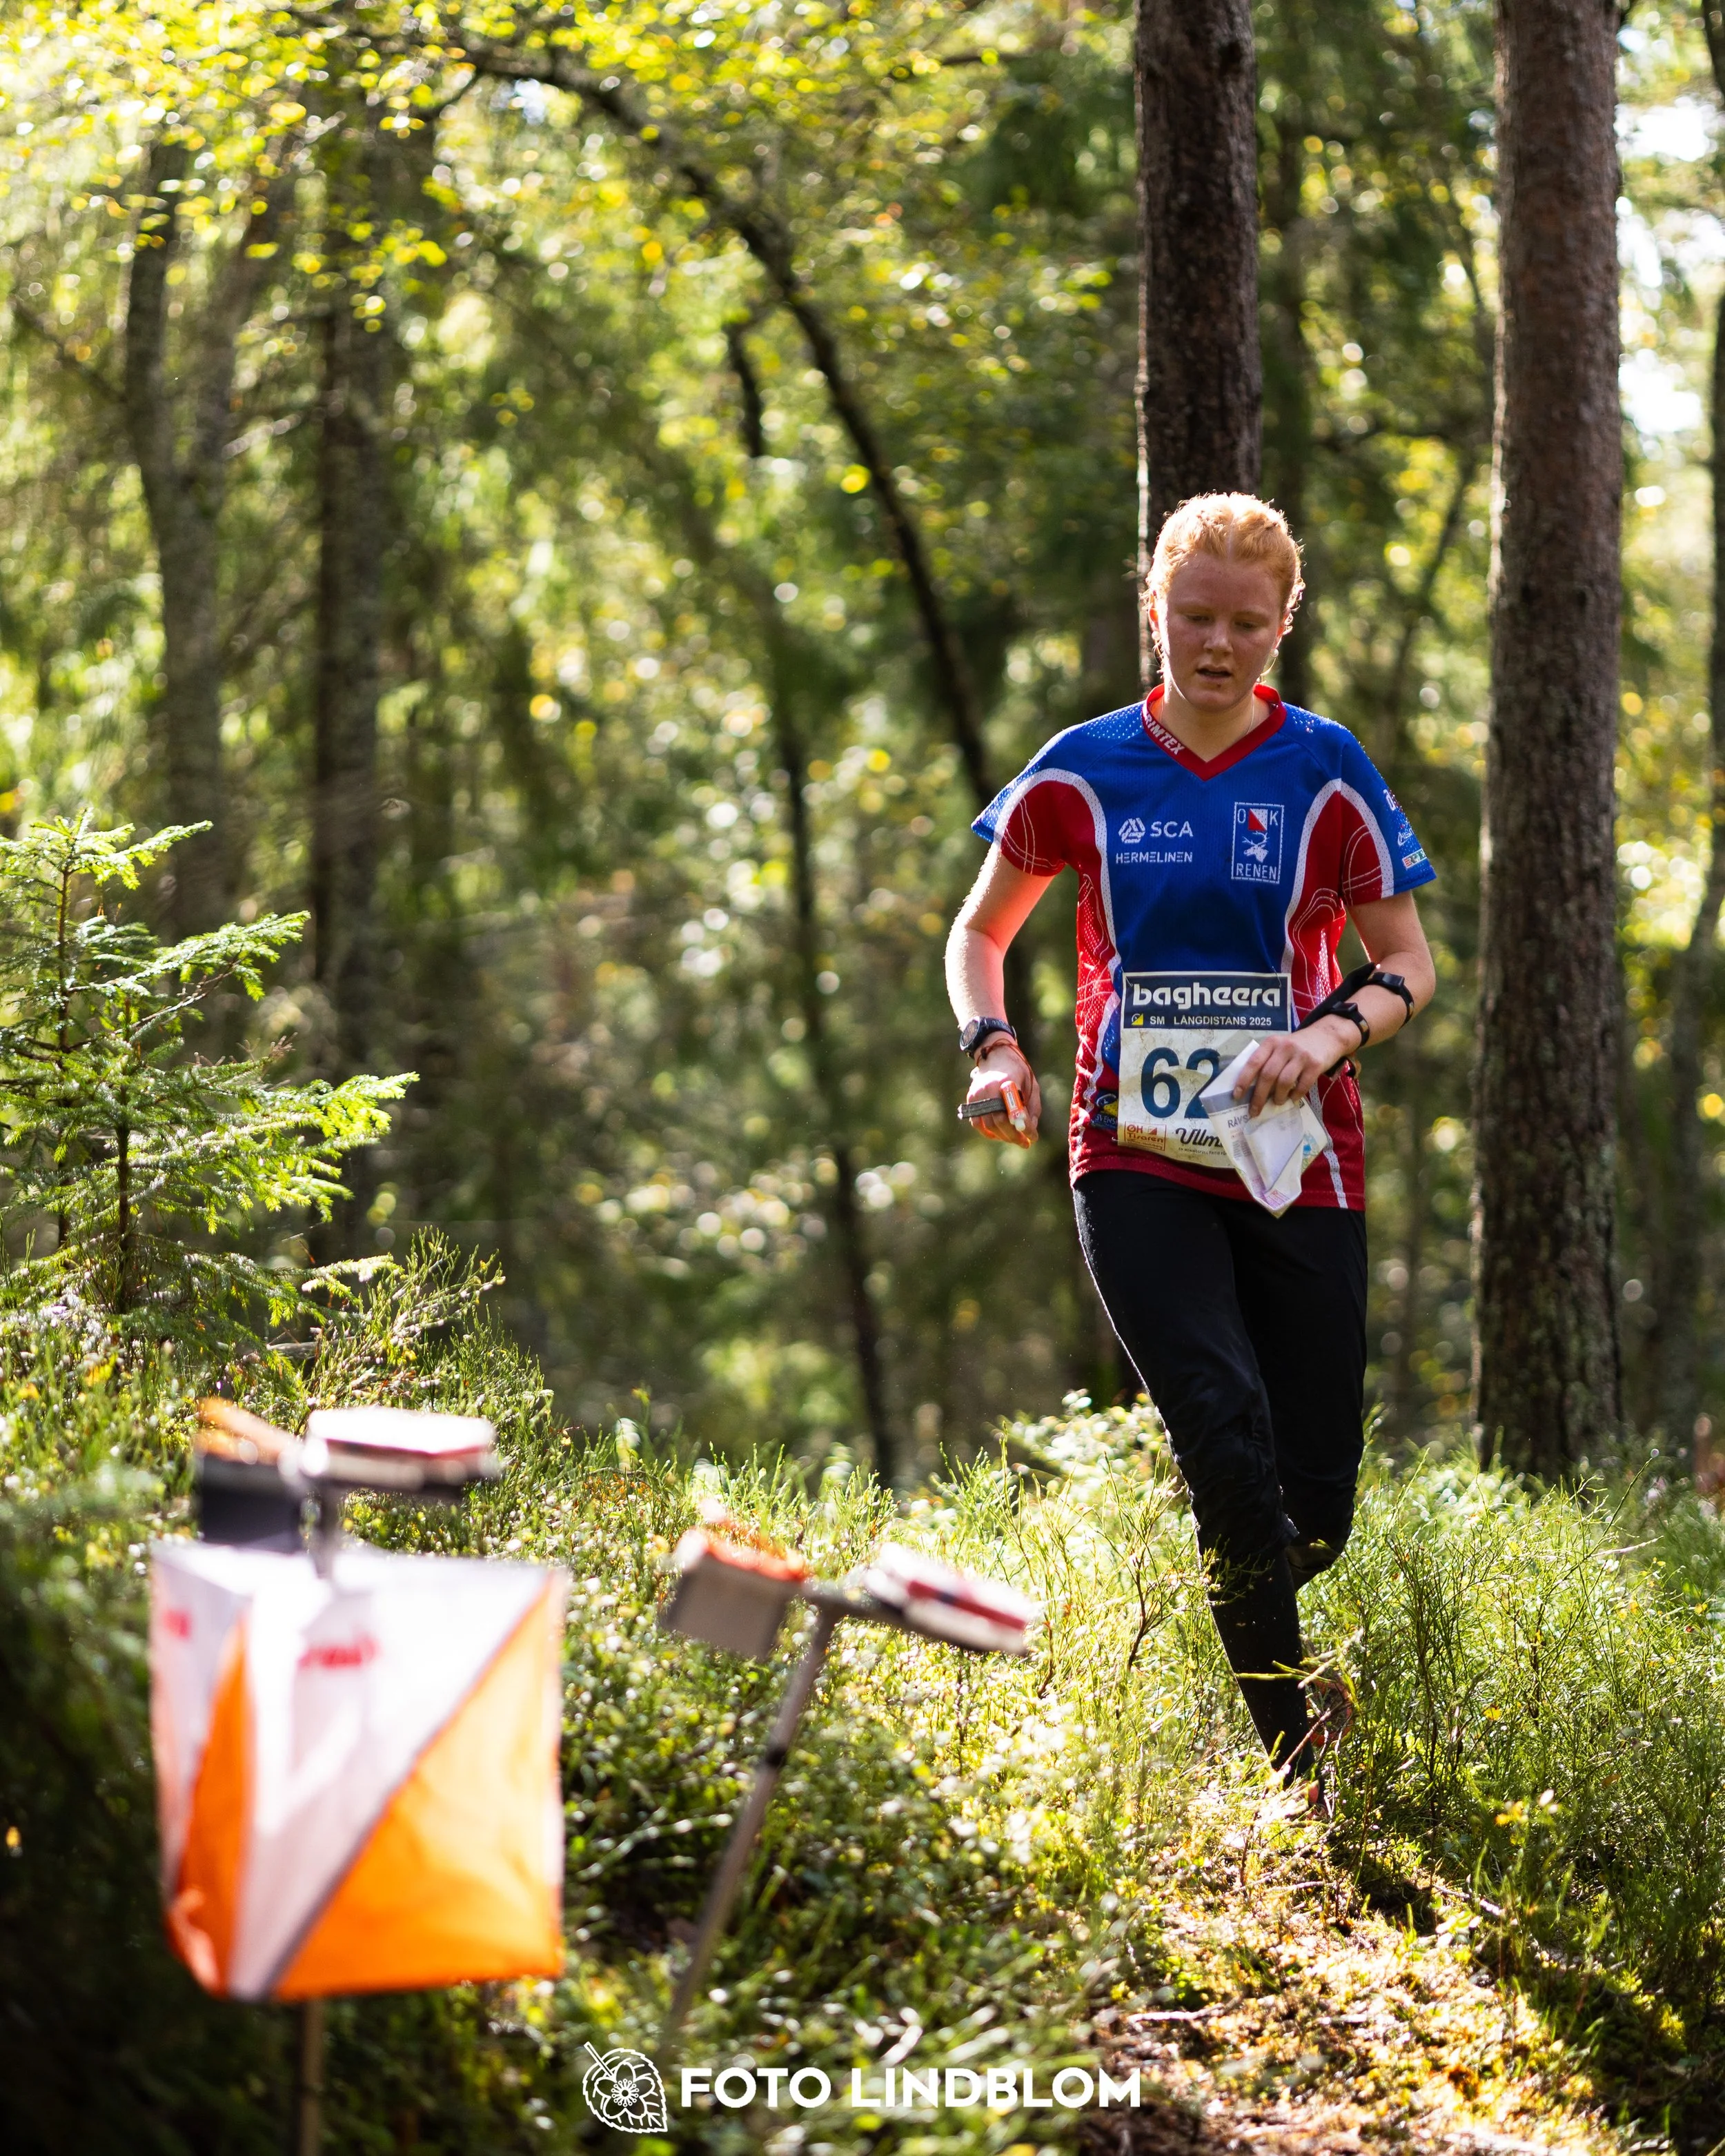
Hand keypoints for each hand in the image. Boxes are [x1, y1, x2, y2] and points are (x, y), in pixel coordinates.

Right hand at [964, 1041, 1040, 1146]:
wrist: (996, 1055)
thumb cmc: (1018, 1071)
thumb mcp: (1032, 1085)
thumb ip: (1032, 1108)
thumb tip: (1030, 1131)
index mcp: (1007, 1082)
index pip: (1014, 1111)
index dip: (1024, 1127)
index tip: (1033, 1138)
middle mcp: (989, 1088)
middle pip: (1000, 1121)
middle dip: (1014, 1136)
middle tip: (1025, 1143)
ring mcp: (978, 1094)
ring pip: (988, 1124)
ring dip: (1003, 1137)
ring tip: (1015, 1140)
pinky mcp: (971, 1098)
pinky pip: (977, 1122)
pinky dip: (987, 1132)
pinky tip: (998, 1136)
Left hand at [1233, 1017, 1358, 1116]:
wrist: (1327, 1036)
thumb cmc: (1297, 1046)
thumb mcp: (1279, 1046)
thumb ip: (1267, 1061)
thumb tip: (1251, 1089)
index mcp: (1271, 1043)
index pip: (1253, 1062)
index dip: (1243, 1080)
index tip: (1236, 1096)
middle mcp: (1284, 1047)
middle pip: (1267, 1075)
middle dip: (1258, 1097)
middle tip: (1254, 1111)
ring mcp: (1301, 1055)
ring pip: (1284, 1082)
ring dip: (1277, 1097)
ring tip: (1276, 1102)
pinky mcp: (1315, 1064)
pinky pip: (1302, 1085)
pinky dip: (1294, 1096)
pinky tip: (1292, 1098)